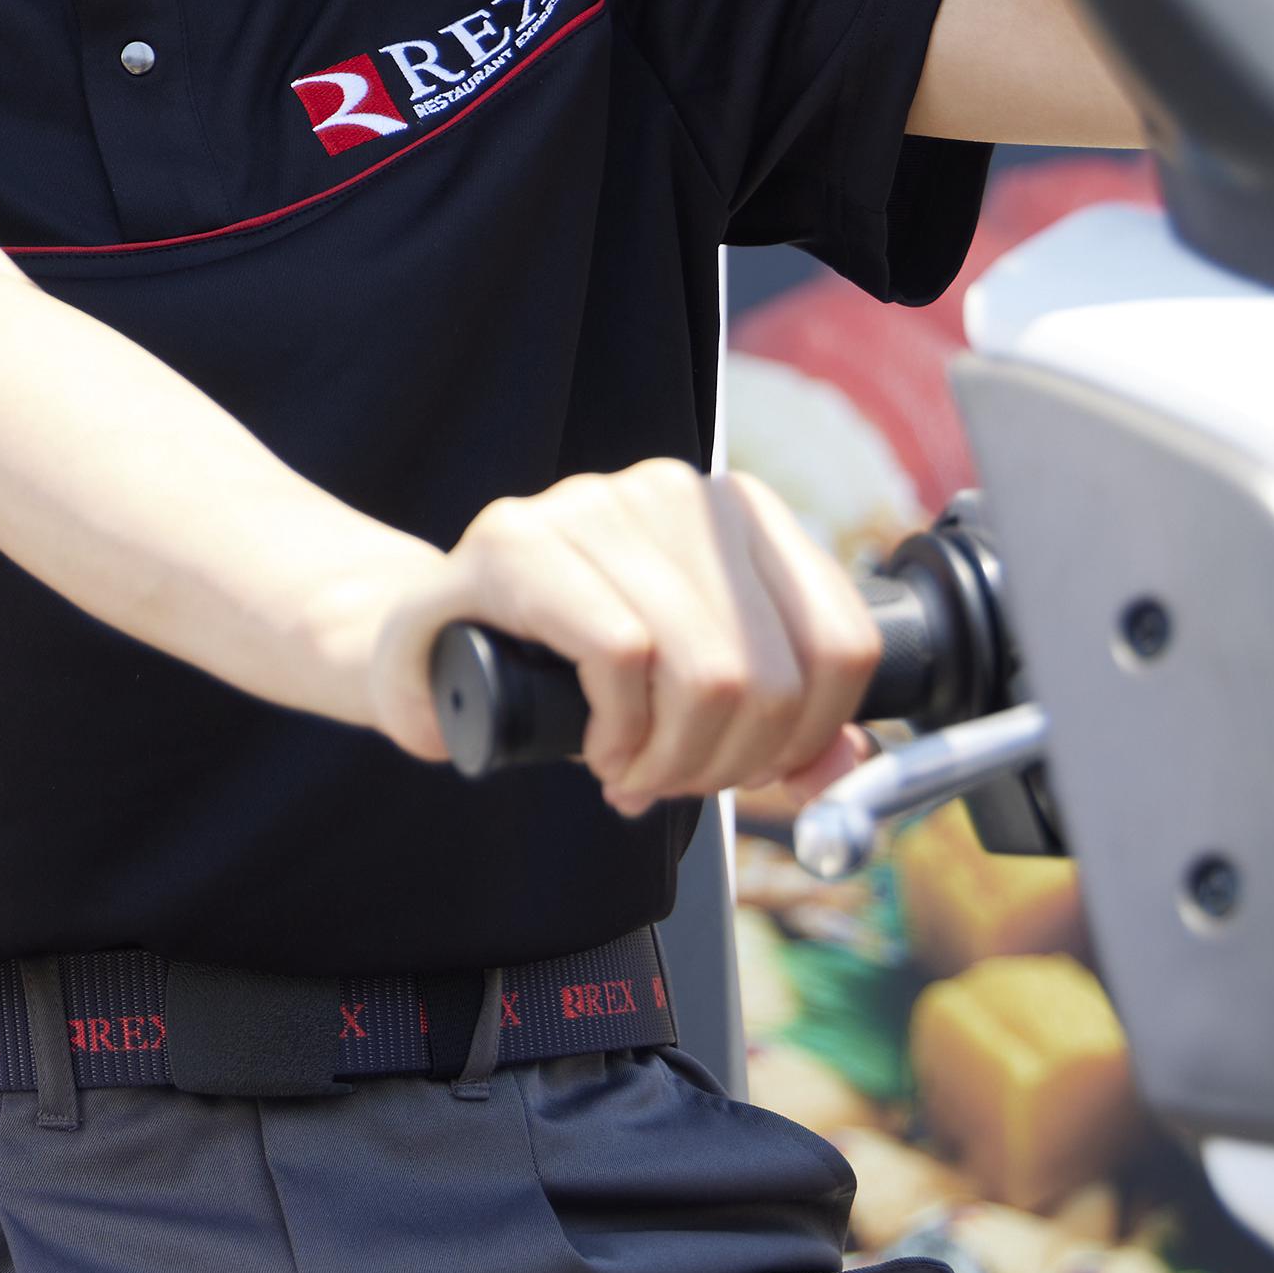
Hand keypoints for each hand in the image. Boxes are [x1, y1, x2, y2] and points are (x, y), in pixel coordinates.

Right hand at [350, 461, 882, 816]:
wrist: (424, 644)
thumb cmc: (563, 671)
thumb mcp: (688, 700)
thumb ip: (778, 732)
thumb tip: (849, 768)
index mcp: (738, 513)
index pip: (841, 639)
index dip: (811, 738)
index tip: (757, 773)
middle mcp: (675, 490)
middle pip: (773, 670)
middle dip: (730, 764)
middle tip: (674, 782)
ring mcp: (592, 505)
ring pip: (708, 668)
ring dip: (671, 759)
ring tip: (630, 770)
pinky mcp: (516, 542)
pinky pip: (622, 654)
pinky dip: (619, 730)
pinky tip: (596, 746)